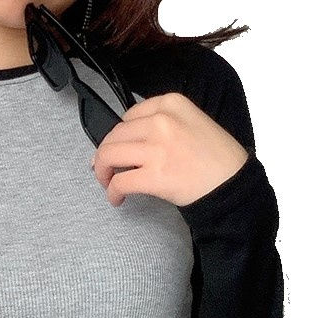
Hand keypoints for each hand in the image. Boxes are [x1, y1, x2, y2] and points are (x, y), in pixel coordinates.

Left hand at [90, 92, 249, 206]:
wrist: (232, 182)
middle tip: (106, 170)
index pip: (128, 117)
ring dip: (102, 172)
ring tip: (108, 183)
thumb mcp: (191, 121)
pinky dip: (112, 192)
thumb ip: (161, 123)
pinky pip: (118, 182)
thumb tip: (127, 141)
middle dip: (104, 155)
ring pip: (108, 156)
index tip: (117, 149)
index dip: (118, 136)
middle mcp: (161, 122)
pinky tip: (117, 199)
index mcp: (171, 104)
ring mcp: (156, 148)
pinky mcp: (153, 175)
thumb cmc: (215, 157)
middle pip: (114, 136)